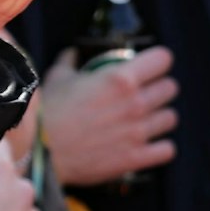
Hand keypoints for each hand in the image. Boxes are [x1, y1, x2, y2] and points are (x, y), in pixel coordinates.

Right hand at [40, 46, 178, 186]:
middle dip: (159, 89)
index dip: (158, 61)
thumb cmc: (48, 113)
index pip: (163, 59)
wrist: (38, 153)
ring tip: (146, 120)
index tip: (152, 66)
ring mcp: (138, 131)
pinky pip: (168, 149)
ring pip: (171, 118)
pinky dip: (160, 147)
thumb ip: (71, 61)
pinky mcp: (136, 157)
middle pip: (170, 88)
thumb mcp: (58, 78)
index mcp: (121, 78)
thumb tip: (73, 53)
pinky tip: (148, 144)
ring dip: (160, 117)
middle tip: (146, 94)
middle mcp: (135, 103)